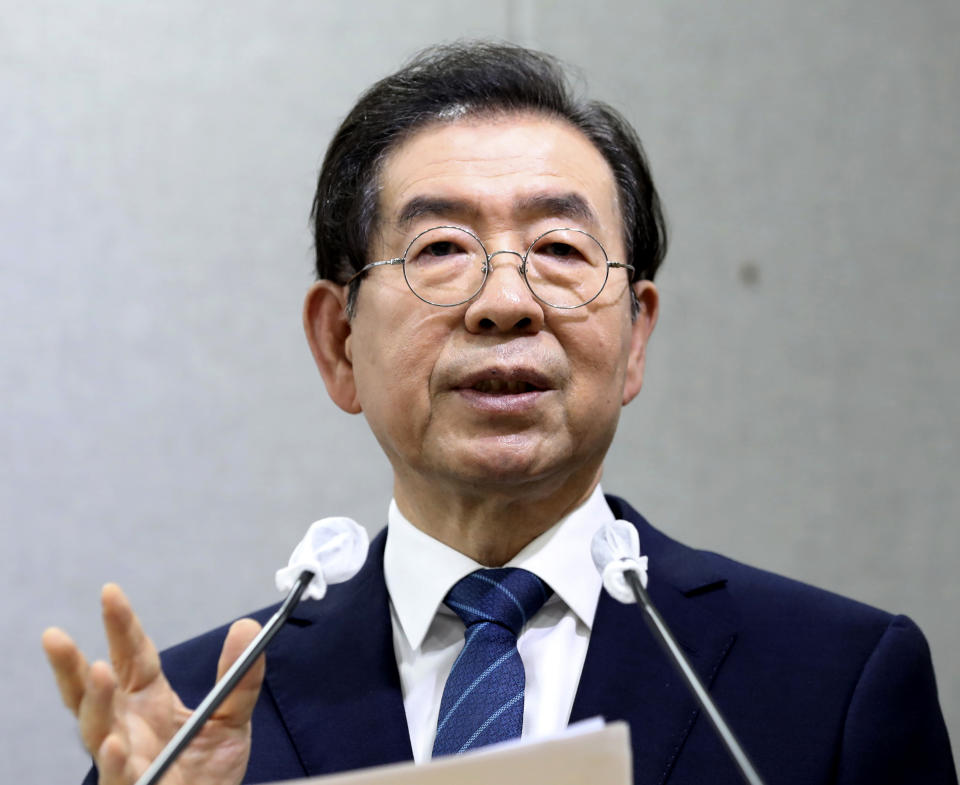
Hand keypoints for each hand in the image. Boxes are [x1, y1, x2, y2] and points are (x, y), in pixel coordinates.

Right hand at [43, 583, 263, 784]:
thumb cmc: (210, 770)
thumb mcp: (233, 717)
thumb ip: (240, 677)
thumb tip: (248, 626)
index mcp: (148, 700)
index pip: (131, 655)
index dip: (120, 625)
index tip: (110, 592)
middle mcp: (126, 725)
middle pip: (93, 690)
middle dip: (72, 664)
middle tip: (58, 636)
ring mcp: (123, 759)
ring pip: (96, 728)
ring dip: (95, 701)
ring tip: (97, 673)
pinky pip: (117, 776)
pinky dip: (114, 760)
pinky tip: (113, 744)